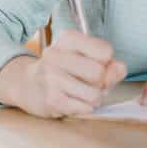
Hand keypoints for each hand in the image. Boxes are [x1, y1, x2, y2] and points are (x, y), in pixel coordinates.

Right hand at [0, 30, 126, 118]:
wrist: (28, 85)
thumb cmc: (64, 70)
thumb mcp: (86, 58)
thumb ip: (110, 64)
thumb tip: (117, 71)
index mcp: (68, 39)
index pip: (105, 51)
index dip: (108, 62)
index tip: (97, 64)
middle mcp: (56, 55)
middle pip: (100, 73)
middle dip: (102, 83)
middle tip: (91, 83)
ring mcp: (51, 77)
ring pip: (95, 94)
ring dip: (95, 98)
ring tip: (83, 93)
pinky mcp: (51, 99)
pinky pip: (85, 108)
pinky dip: (85, 107)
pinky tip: (74, 101)